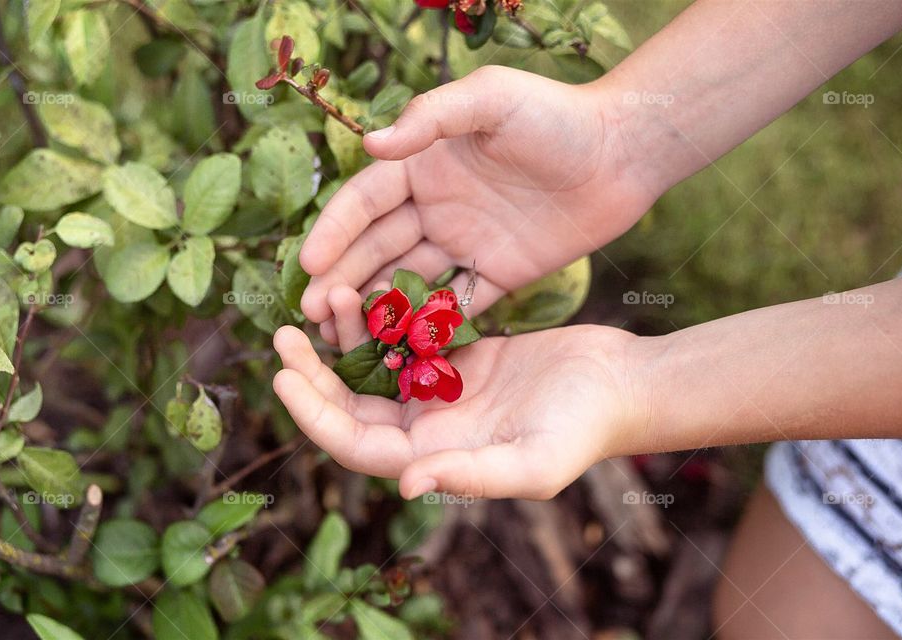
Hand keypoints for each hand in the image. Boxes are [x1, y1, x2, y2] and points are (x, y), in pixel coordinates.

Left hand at [272, 286, 642, 499]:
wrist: (620, 385)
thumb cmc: (583, 430)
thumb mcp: (531, 461)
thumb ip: (469, 475)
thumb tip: (403, 485)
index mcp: (432, 457)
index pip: (354, 444)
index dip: (314, 417)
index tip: (281, 378)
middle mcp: (427, 428)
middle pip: (350, 404)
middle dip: (313, 373)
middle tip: (283, 332)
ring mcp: (440, 391)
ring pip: (374, 365)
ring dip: (347, 335)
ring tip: (330, 294)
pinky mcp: (457, 356)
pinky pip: (406, 336)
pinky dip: (384, 315)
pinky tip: (368, 285)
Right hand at [299, 65, 656, 341]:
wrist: (624, 151)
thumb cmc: (557, 115)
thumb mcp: (492, 98)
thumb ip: (432, 118)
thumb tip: (370, 143)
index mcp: (425, 163)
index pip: (366, 201)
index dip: (334, 232)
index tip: (308, 266)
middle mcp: (437, 204)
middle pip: (377, 247)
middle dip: (341, 279)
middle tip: (310, 315)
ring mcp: (466, 241)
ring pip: (408, 279)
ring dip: (374, 307)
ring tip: (341, 338)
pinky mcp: (499, 272)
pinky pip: (457, 303)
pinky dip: (428, 324)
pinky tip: (399, 349)